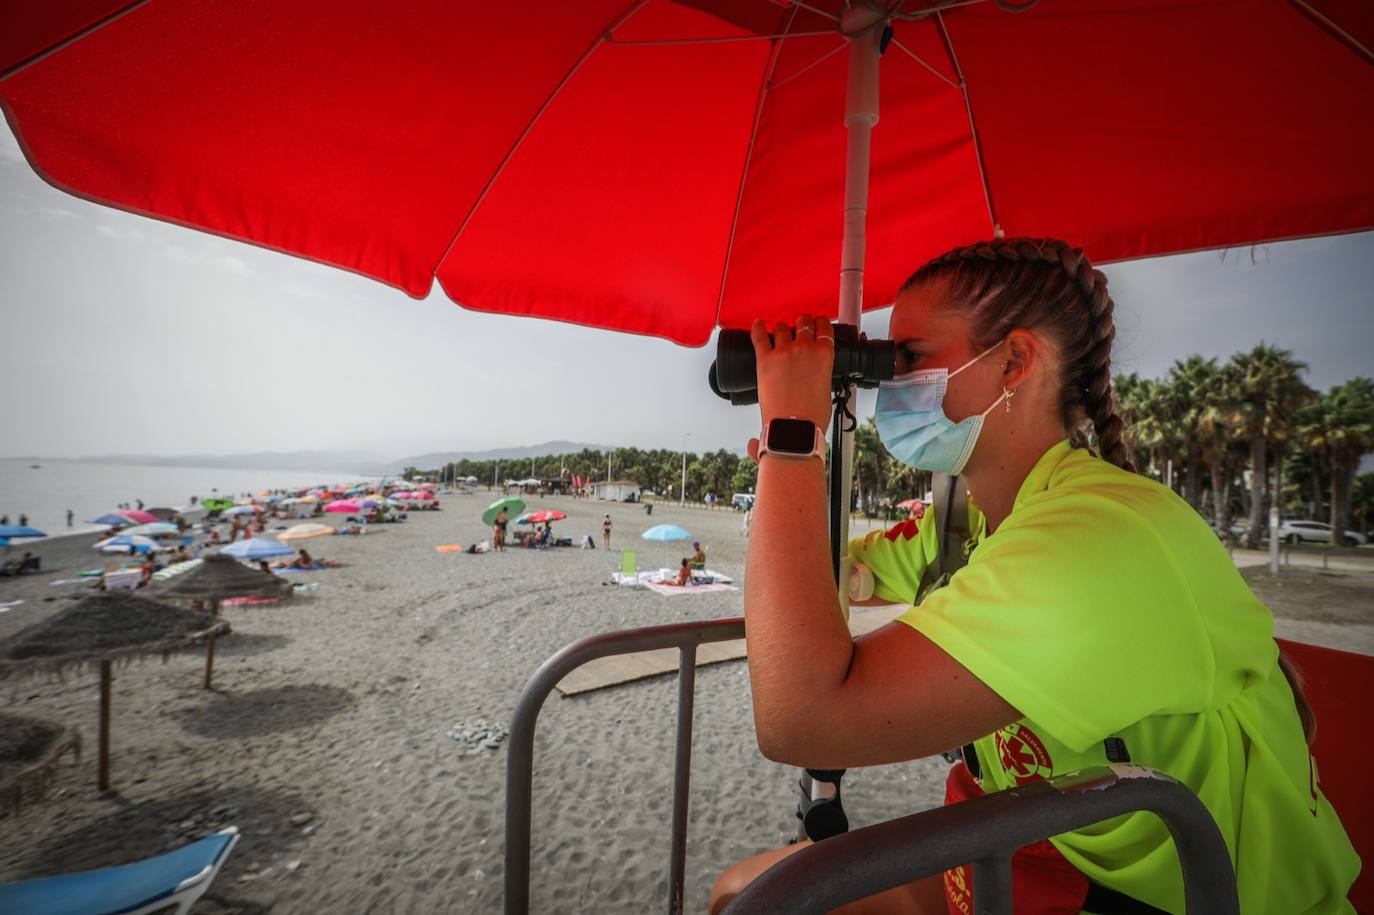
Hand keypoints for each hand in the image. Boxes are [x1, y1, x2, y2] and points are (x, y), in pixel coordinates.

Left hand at [745, 316, 833, 461]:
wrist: (793, 428)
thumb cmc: (812, 416)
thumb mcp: (827, 389)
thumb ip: (821, 373)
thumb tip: (815, 373)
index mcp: (824, 355)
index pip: (824, 328)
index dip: (820, 324)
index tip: (817, 324)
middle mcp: (804, 348)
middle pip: (803, 322)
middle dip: (802, 322)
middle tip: (800, 326)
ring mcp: (783, 352)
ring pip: (782, 327)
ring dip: (782, 328)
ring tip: (781, 331)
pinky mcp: (765, 360)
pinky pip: (759, 336)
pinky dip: (757, 328)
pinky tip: (757, 324)